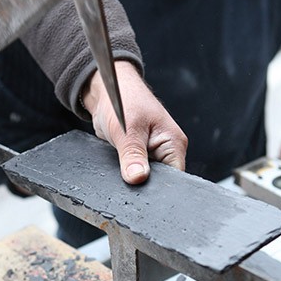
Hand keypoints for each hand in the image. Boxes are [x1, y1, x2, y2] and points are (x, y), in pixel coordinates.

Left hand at [83, 61, 187, 183]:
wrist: (105, 91)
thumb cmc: (121, 100)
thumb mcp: (127, 131)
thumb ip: (133, 156)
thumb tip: (138, 178)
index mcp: (173, 143)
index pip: (174, 178)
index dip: (158, 187)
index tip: (141, 189)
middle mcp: (167, 150)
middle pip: (160, 181)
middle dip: (144, 184)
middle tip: (128, 178)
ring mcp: (153, 154)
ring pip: (146, 178)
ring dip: (133, 177)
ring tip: (122, 168)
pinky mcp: (139, 156)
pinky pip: (135, 171)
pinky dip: (126, 172)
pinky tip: (119, 167)